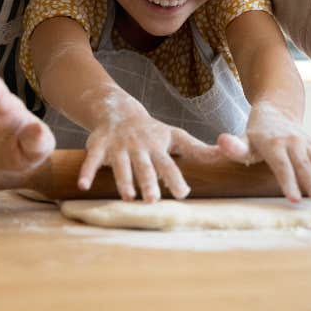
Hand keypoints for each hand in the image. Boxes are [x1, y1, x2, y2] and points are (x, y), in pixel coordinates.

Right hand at [79, 99, 210, 202]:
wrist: (118, 110)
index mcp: (157, 147)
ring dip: (123, 180)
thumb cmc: (151, 130)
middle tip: (153, 200)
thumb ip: (198, 150)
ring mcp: (118, 145)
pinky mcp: (99, 144)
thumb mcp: (175, 136)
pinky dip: (87, 171)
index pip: (168, 164)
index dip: (175, 178)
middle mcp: (139, 146)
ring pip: (121, 164)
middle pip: (145, 166)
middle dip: (149, 181)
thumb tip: (227, 155)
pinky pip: (92, 158)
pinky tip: (84, 185)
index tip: (183, 194)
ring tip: (128, 198)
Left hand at [217, 102, 310, 203]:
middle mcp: (293, 143)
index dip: (288, 182)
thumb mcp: (243, 138)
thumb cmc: (256, 132)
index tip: (295, 198)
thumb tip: (221, 141)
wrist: (276, 110)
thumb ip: (235, 146)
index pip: (281, 166)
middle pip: (304, 166)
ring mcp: (307, 144)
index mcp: (273, 144)